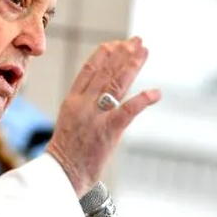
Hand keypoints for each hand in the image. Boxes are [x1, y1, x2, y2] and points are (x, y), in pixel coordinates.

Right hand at [45, 37, 160, 197]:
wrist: (61, 174)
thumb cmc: (66, 153)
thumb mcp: (69, 122)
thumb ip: (83, 107)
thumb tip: (100, 97)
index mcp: (72, 101)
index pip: (88, 69)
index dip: (104, 54)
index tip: (116, 43)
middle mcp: (83, 104)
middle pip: (106, 72)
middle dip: (123, 54)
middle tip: (137, 41)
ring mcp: (96, 117)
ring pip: (116, 83)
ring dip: (132, 65)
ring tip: (144, 51)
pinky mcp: (109, 131)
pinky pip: (128, 110)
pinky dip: (143, 99)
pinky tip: (156, 92)